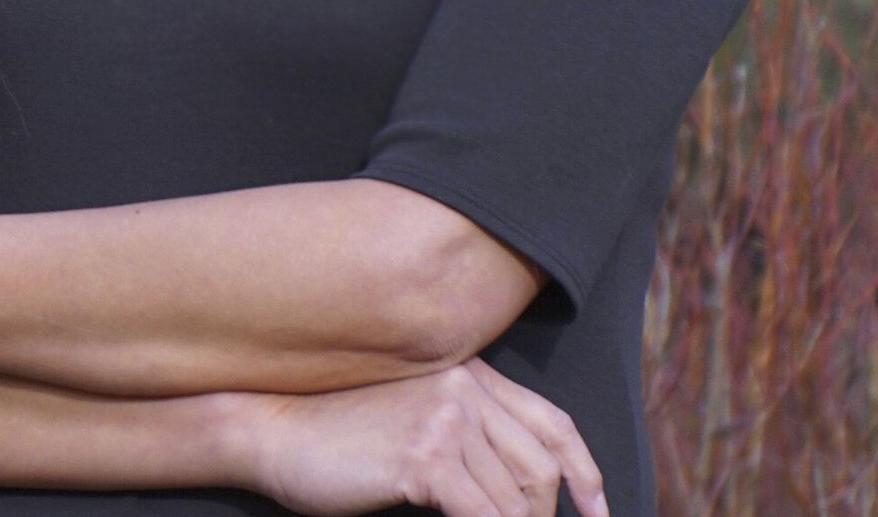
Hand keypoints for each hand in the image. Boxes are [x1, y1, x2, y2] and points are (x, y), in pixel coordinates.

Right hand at [241, 357, 609, 516]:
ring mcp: (446, 420)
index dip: (585, 471)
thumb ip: (468, 434)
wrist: (277, 431)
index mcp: (470, 374)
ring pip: (514, 501)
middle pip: (539, 468)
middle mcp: (466, 388)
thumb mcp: (416, 418)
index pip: (551, 423)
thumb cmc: (342, 436)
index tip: (600, 511)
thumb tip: (518, 493)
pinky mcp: (424, 458)